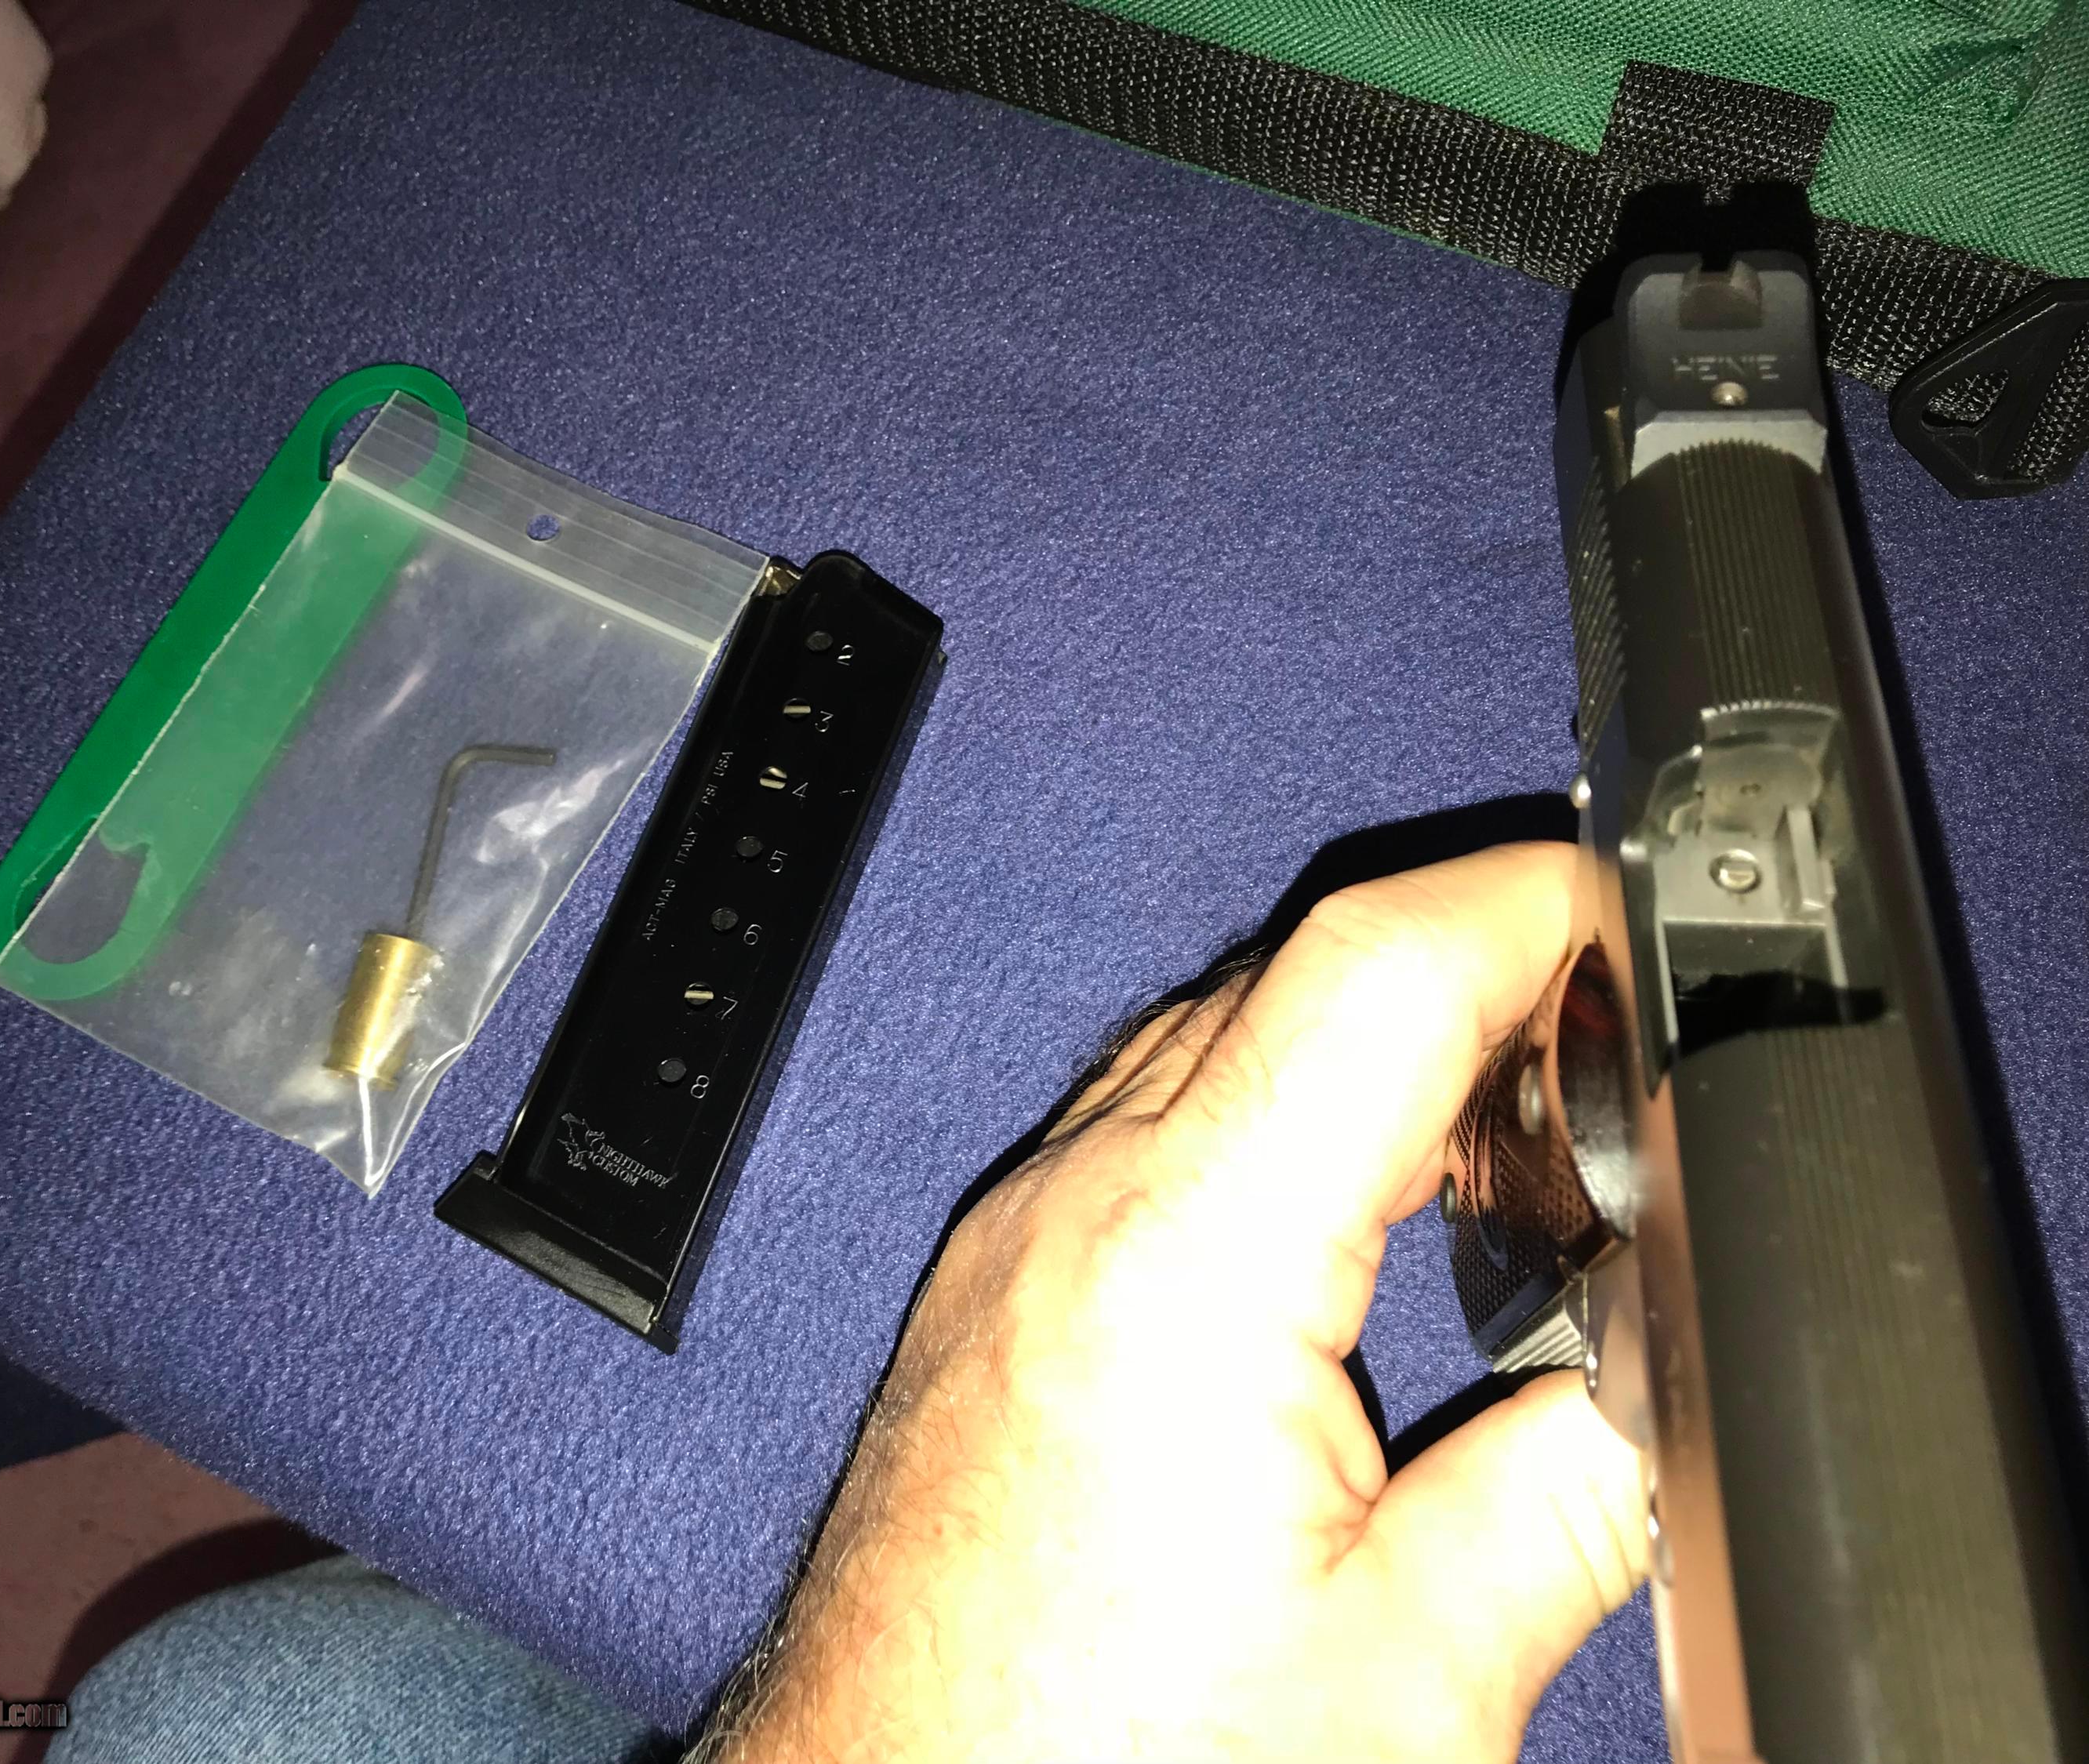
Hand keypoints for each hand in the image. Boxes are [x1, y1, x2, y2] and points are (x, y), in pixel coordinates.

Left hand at [708, 842, 1647, 1763]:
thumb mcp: (1411, 1674)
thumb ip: (1572, 1495)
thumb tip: (1667, 1379)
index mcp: (1185, 1261)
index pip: (1376, 968)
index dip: (1530, 906)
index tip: (1628, 918)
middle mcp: (1072, 1207)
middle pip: (1295, 975)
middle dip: (1471, 974)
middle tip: (1606, 1063)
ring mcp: (1014, 1238)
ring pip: (1212, 1037)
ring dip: (1368, 1053)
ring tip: (1509, 1152)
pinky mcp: (994, 1291)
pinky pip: (1144, 1128)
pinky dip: (1273, 1123)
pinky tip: (1351, 1225)